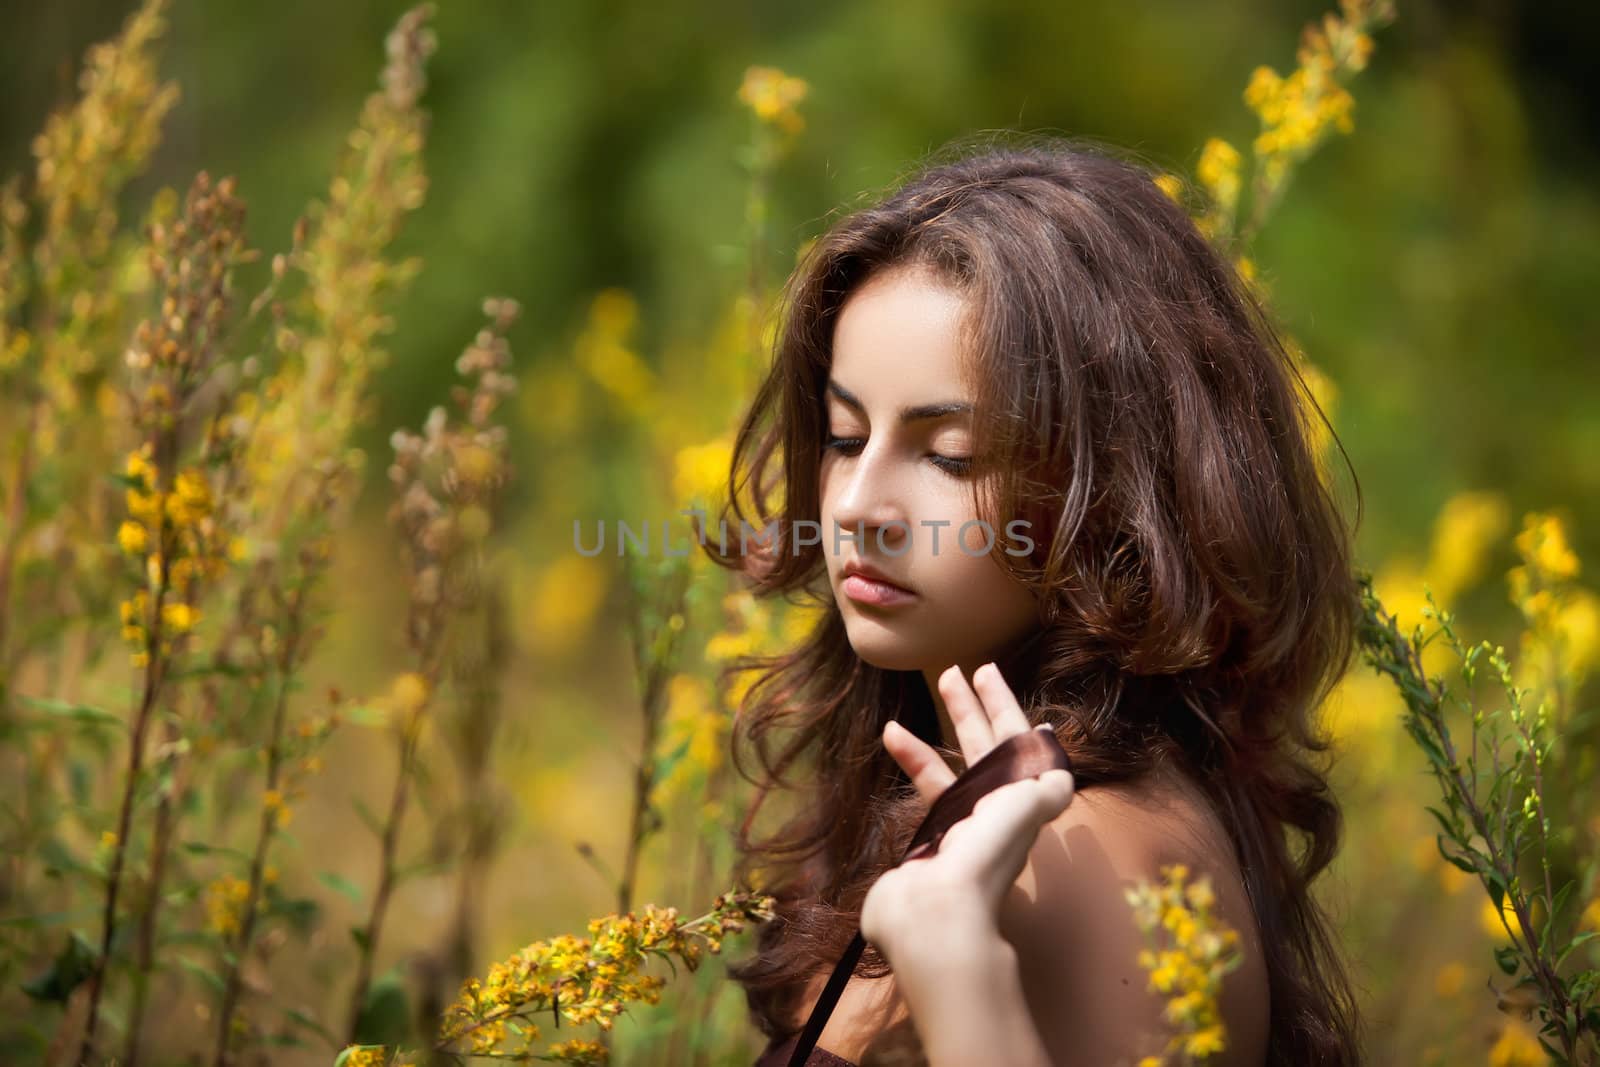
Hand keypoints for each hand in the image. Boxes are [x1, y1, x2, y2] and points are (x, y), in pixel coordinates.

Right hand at [859, 662, 1074, 957]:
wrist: (936, 911)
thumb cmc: (984, 853)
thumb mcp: (1028, 810)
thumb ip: (1046, 786)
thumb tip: (1059, 769)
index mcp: (1022, 800)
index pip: (1017, 742)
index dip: (1005, 706)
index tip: (989, 673)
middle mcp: (995, 810)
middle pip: (986, 747)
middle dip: (972, 708)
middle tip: (954, 672)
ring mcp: (962, 823)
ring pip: (953, 765)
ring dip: (940, 727)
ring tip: (926, 695)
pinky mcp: (930, 836)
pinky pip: (926, 788)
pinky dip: (913, 759)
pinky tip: (893, 735)